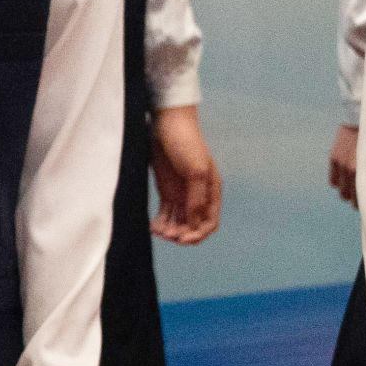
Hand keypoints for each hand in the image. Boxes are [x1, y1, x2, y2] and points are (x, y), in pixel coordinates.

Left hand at [149, 104, 222, 242]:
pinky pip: (166, 215)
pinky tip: (153, 226)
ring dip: (170, 231)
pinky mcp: (168, 192)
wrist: (167, 126)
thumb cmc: (187, 143)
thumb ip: (196, 198)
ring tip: (158, 230)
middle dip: (182, 234)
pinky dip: (161, 223)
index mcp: (212, 191)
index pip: (210, 222)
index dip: (198, 234)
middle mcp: (199, 196)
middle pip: (193, 226)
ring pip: (179, 223)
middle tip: (167, 235)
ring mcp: (182, 195)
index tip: (183, 239)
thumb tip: (194, 223)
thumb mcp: (196, 170)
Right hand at [326, 124, 359, 203]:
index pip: (364, 197)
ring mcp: (342, 164)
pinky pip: (333, 182)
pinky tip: (345, 183)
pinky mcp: (334, 159)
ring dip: (348, 194)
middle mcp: (352, 169)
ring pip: (342, 192)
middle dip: (357, 200)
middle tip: (365, 200)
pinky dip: (339, 184)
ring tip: (355, 192)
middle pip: (351, 197)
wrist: (362, 115)